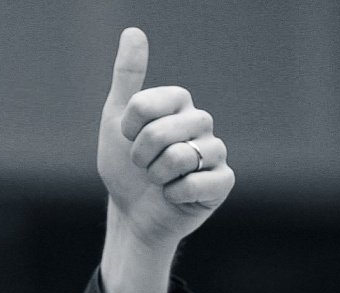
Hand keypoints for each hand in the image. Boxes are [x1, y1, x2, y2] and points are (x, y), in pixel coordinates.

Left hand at [98, 27, 234, 251]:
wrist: (132, 214)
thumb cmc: (125, 168)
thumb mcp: (117, 120)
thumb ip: (127, 77)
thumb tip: (133, 31)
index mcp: (178, 103)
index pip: (147, 103)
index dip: (129, 127)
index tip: (127, 138)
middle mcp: (201, 122)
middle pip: (161, 131)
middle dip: (140, 155)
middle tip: (142, 165)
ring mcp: (215, 152)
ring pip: (180, 157)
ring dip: (157, 176)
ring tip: (159, 180)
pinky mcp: (222, 182)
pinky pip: (199, 182)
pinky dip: (175, 194)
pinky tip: (174, 195)